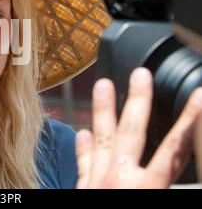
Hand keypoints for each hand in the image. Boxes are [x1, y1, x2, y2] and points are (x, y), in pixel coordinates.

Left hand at [76, 67, 201, 187]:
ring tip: (102, 85)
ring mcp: (98, 181)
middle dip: (138, 100)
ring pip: (103, 138)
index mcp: (148, 187)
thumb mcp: (160, 203)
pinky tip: (82, 132)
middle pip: (133, 131)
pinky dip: (84, 148)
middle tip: (140, 75)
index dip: (187, 121)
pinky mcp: (82, 188)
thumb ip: (164, 183)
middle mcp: (121, 179)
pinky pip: (83, 163)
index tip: (197, 97)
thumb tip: (171, 163)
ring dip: (103, 110)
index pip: (173, 148)